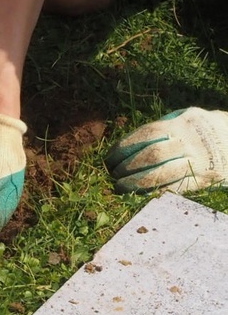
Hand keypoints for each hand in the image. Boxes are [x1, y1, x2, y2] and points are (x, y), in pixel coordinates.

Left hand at [106, 108, 227, 192]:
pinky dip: (155, 192)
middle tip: (114, 176)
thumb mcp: (184, 118)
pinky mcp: (204, 179)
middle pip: (152, 155)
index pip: (146, 134)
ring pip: (162, 174)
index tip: (109, 159)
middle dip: (127, 167)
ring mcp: (198, 161)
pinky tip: (140, 195)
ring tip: (120, 187)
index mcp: (180, 124)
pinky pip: (176, 188)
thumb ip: (160, 129)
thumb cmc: (199, 130)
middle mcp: (189, 141)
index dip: (124, 148)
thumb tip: (123, 147)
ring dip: (136, 183)